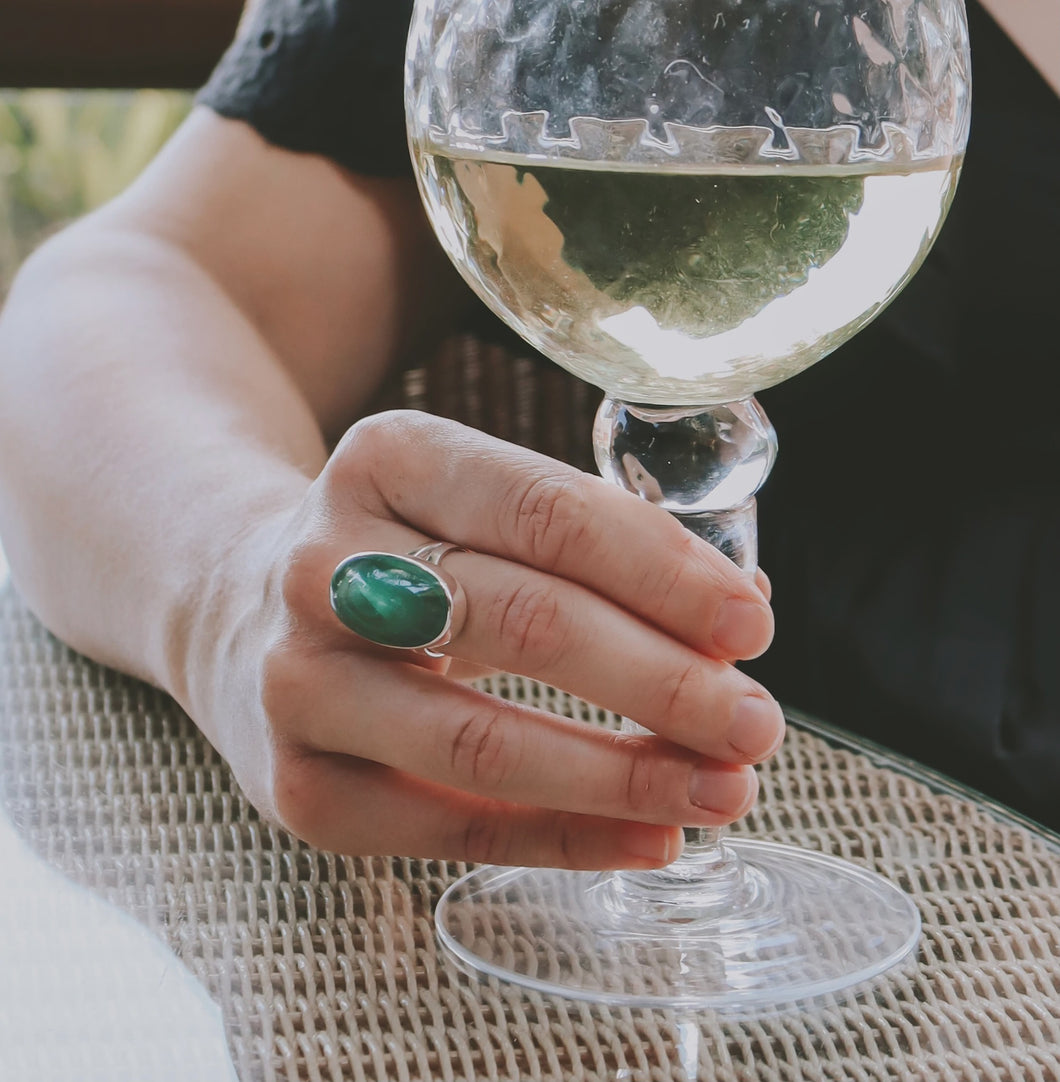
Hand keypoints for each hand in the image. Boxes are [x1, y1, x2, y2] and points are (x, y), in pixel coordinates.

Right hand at [200, 411, 780, 870]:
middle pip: (524, 623)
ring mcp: (299, 678)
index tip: (750, 625)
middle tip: (754, 723)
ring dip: (624, 775)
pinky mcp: (297, 784)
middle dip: (662, 681)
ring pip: (482, 742)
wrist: (240, 610)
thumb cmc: (401, 552)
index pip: (547, 512)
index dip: (663, 572)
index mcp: (388, 460)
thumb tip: (740, 612)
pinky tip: (647, 838)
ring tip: (720, 791)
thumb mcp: (471, 503)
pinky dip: (564, 839)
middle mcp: (326, 563)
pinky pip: (451, 827)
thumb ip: (595, 544)